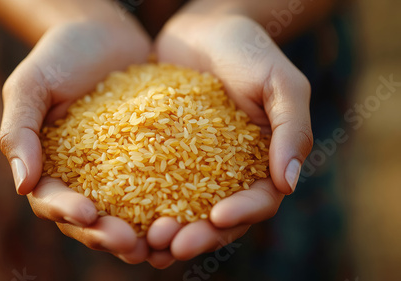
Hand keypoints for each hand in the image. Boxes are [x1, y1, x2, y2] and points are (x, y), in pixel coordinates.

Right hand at [0, 19, 152, 259]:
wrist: (104, 34)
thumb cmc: (60, 55)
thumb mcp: (30, 85)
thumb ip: (18, 131)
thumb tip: (21, 185)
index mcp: (49, 168)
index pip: (52, 202)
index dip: (67, 212)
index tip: (87, 213)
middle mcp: (84, 178)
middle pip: (91, 221)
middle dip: (107, 236)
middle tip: (130, 244)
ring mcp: (118, 173)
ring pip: (127, 215)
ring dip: (142, 235)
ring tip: (162, 241)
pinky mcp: (149, 162)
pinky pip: (160, 188)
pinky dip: (170, 206)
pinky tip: (190, 214)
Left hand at [147, 14, 312, 261]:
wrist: (204, 28)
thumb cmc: (248, 50)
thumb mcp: (280, 83)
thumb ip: (291, 129)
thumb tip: (289, 183)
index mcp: (264, 162)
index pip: (260, 201)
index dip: (241, 215)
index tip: (216, 217)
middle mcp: (230, 173)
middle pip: (219, 218)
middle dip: (199, 237)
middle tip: (171, 246)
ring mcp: (196, 168)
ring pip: (185, 211)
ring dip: (168, 231)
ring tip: (145, 245)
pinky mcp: (164, 156)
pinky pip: (153, 185)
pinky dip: (142, 206)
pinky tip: (122, 218)